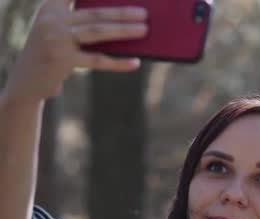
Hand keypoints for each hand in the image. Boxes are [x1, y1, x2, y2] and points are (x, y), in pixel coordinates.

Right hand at [4, 0, 147, 103]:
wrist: (27, 81)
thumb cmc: (52, 53)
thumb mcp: (61, 32)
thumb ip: (82, 23)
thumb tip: (122, 22)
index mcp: (51, 7)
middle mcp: (51, 20)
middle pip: (95, 14)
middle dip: (122, 13)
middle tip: (145, 14)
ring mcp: (56, 40)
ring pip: (98, 32)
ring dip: (124, 31)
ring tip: (144, 30)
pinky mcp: (62, 60)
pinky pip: (97, 60)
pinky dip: (118, 62)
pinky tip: (135, 63)